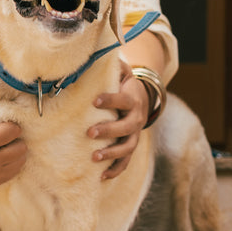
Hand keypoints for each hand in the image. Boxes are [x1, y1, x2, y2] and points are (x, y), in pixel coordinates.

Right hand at [0, 106, 25, 187]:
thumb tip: (9, 98)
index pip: (14, 131)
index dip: (11, 125)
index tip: (4, 125)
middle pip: (21, 148)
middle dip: (15, 140)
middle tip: (6, 136)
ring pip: (20, 162)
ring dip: (15, 153)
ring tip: (4, 147)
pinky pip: (12, 174)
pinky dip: (10, 164)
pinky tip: (1, 158)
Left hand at [88, 60, 149, 179]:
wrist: (141, 98)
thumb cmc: (122, 84)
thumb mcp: (120, 72)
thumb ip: (110, 66)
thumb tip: (91, 53)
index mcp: (132, 99)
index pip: (122, 100)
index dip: (110, 99)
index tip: (95, 100)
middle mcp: (136, 119)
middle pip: (125, 127)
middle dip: (108, 130)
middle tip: (89, 132)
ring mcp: (135, 134)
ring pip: (127, 147)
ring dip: (112, 153)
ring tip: (94, 157)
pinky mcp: (131, 146)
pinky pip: (126, 161)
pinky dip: (116, 169)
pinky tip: (102, 177)